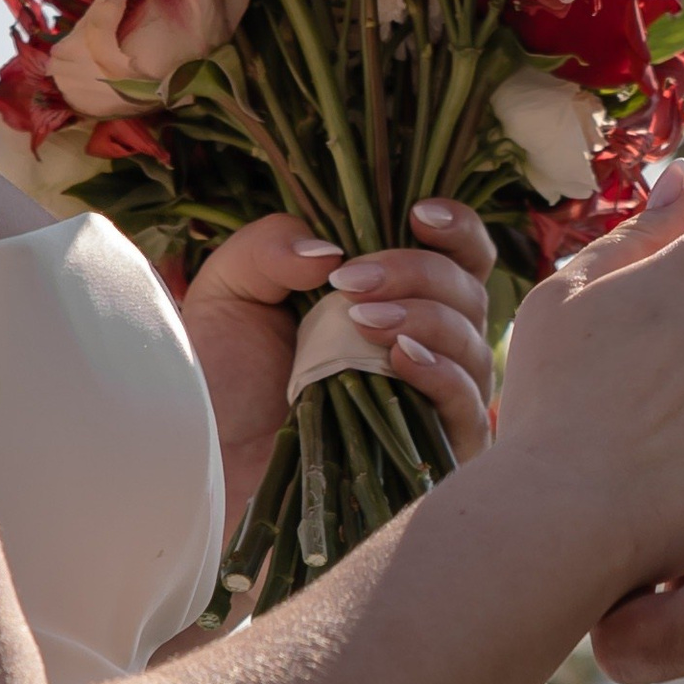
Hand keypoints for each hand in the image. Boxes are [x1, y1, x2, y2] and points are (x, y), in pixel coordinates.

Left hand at [181, 201, 497, 510]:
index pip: (459, 253)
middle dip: (417, 271)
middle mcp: (429, 342)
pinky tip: (398, 360)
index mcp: (395, 296)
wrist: (210, 468)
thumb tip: (332, 251)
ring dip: (425, 317)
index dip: (456, 227)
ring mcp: (438, 398)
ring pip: (472, 340)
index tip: (417, 215)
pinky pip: (469, 404)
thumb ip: (272, 246)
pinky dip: (441, 373)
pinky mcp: (439, 450)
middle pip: (469, 287)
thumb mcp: (230, 291)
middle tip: (350, 284)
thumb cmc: (223, 382)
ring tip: (361, 322)